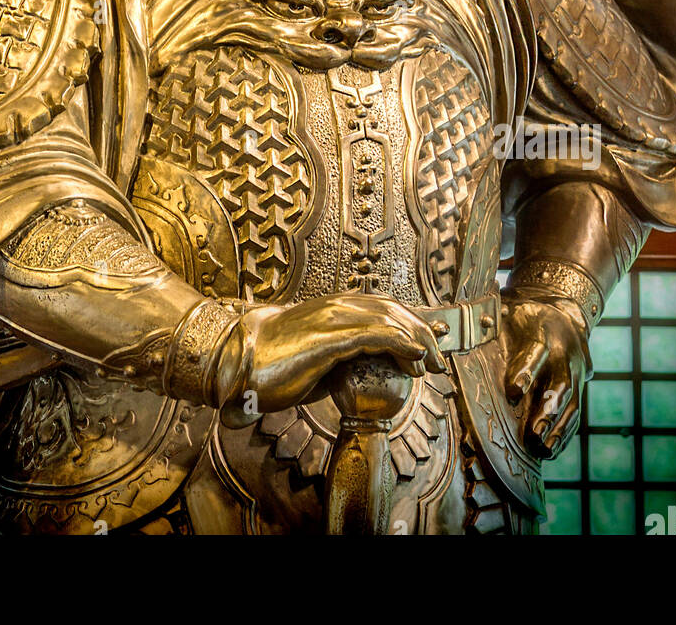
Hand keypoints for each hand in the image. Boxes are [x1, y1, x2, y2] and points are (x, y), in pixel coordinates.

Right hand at [217, 293, 444, 423]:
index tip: (432, 338)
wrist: (238, 361)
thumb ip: (343, 355)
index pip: (384, 306)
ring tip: (431, 362)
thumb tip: (365, 368)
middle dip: (422, 331)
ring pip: (391, 319)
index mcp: (334, 308)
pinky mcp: (331, 338)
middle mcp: (338, 306)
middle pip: (394, 309)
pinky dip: (402, 343)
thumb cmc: (274, 362)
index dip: (413, 320)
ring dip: (418, 340)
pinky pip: (377, 335)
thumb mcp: (317, 356)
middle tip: (437, 356)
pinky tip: (415, 357)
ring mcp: (334, 319)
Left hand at [500, 291, 591, 458]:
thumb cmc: (525, 316)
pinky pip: (576, 413)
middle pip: (561, 384)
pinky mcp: (580, 388)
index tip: (513, 391)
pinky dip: (565, 434)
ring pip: (572, 403)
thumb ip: (488, 323)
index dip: (526, 372)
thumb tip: (452, 332)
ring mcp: (576, 372)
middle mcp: (565, 354)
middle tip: (534, 433)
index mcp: (544, 331)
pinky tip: (550, 451)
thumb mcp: (509, 310)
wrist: (563, 314)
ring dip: (558, 429)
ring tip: (543, 449)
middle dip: (548, 411)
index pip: (537, 352)